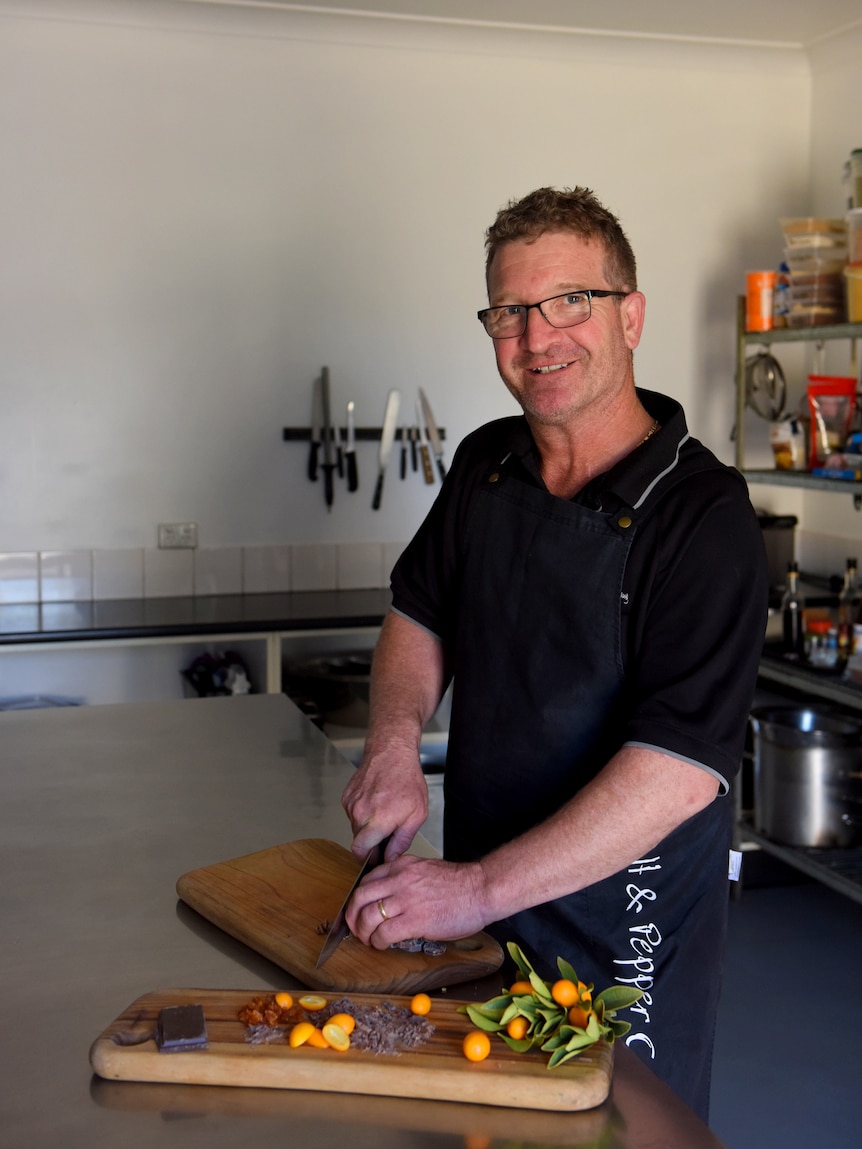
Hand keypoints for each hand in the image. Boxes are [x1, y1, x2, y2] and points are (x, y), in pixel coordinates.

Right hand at [342, 746, 427, 859]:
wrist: (392, 753)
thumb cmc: (407, 780)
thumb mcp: (417, 814)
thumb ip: (402, 841)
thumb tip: (390, 857)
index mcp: (377, 821)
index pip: (360, 852)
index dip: (368, 859)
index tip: (376, 859)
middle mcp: (360, 814)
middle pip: (359, 841)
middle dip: (371, 843)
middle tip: (387, 833)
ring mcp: (351, 804)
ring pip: (356, 827)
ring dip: (367, 826)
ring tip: (384, 811)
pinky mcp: (347, 797)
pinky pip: (353, 814)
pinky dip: (363, 813)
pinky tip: (376, 802)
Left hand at [345, 854, 490, 947]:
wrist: (480, 889)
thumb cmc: (459, 884)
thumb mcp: (425, 870)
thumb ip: (405, 879)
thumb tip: (391, 898)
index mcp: (402, 866)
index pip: (366, 880)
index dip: (358, 899)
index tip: (359, 910)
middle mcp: (399, 879)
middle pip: (360, 897)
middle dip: (352, 915)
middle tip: (355, 928)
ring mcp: (406, 899)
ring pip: (368, 916)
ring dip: (363, 932)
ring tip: (369, 940)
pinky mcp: (415, 920)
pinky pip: (384, 933)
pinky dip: (378, 942)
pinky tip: (383, 945)